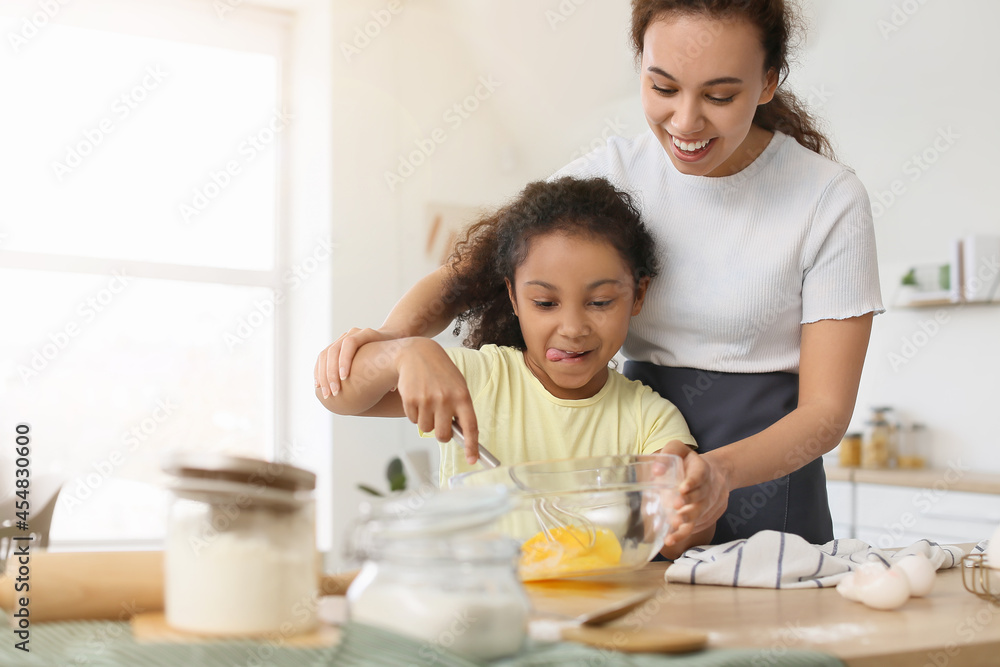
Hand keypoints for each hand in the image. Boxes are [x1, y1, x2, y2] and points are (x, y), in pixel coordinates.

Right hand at [314, 327, 397, 398]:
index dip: (344, 360)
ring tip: (326, 394)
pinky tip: (319, 386)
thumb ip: (394, 369)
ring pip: (325, 354)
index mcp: (367, 334)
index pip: (350, 343)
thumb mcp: (397, 358)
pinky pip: (322, 358)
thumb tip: (392, 388)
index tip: (344, 377)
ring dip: (322, 375)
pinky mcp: (336, 346)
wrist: (389, 338)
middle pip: (334, 350)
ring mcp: (342, 338)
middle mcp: (352, 334)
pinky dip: (319, 372)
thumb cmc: (395, 353)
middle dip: (331, 373)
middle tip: (334, 392)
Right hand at [395, 339, 480, 464]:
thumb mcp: (457, 386)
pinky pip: (413, 420)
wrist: (418, 354)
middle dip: (442, 435)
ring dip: (427, 422)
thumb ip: (460, 409)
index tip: (472, 460)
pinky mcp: (410, 400)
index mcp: (462, 396)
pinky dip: (415, 414)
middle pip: (443, 435)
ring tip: (428, 402)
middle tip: (440, 424)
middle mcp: (445, 399)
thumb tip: (462, 437)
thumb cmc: (441, 373)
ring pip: (426, 429)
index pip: (470, 427)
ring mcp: (427, 400)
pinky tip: (418, 397)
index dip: (472, 446)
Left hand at [655, 442, 730, 546]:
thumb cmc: (690, 462)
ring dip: (686, 522)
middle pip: (700, 498)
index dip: (692, 482)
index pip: (699, 476)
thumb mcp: (680, 450)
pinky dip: (684, 533)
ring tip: (672, 530)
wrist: (715, 474)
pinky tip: (671, 539)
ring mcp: (709, 504)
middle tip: (676, 508)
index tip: (682, 488)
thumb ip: (668, 454)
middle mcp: (708, 488)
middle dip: (688, 504)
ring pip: (700, 514)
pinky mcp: (707, 516)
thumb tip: (656, 470)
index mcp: (702, 469)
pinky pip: (697, 526)